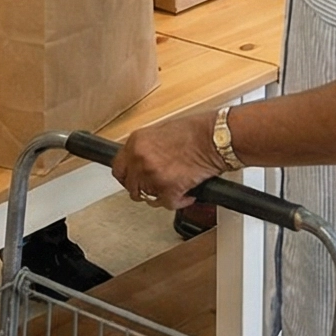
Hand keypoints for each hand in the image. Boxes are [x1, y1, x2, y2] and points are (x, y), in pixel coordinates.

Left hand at [110, 113, 229, 209]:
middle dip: (143, 189)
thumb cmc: (197, 131)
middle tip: (156, 188)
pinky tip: (187, 193)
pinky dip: (180, 201)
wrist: (217, 137)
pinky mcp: (169, 189)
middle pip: (131, 187)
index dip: (128, 177)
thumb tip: (141, 162)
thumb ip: (147, 148)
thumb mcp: (162, 131)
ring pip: (148, 198)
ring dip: (161, 196)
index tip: (134, 180)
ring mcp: (153, 175)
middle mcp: (140, 158)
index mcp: (136, 142)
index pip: (119, 168)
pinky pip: (168, 204)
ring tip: (174, 188)